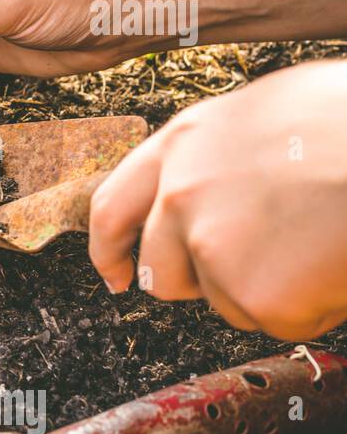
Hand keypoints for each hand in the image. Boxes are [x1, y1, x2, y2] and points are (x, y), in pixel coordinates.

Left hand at [89, 60, 346, 339]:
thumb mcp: (269, 113)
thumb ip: (219, 158)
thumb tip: (210, 196)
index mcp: (184, 142)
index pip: (112, 208)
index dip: (109, 251)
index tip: (116, 276)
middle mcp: (181, 193)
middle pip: (162, 271)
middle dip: (204, 281)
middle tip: (264, 264)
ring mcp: (210, 244)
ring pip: (224, 300)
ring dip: (269, 290)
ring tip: (322, 240)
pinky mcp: (252, 291)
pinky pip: (276, 320)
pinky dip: (311, 307)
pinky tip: (336, 264)